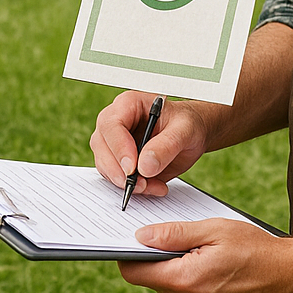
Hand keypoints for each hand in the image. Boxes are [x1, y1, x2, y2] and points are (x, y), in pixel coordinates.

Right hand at [90, 91, 209, 197]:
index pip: (111, 124)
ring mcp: (115, 142)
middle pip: (101, 144)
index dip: (118, 147)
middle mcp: (117, 122)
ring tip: (152, 186)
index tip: (132, 168)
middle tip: (139, 184)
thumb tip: (145, 166)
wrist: (192, 135)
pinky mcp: (120, 161)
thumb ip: (166, 145)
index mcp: (129, 104)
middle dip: (117, 169)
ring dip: (124, 181)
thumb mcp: (185, 130)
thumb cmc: (187, 124)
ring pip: (105, 163)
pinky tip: (152, 187)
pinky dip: (131, 188)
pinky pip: (115, 177)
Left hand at [119, 218, 286, 292]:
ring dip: (174, 269)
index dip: (128, 252)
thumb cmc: (252, 248)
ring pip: (165, 287)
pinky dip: (186, 282)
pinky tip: (207, 268)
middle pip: (150, 278)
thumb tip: (141, 236)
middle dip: (158, 257)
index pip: (134, 272)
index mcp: (185, 281)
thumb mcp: (212, 229)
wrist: (284, 276)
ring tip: (201, 254)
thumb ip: (173, 234)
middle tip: (181, 238)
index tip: (133, 236)